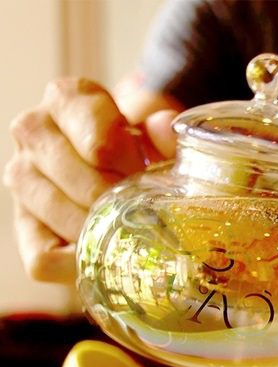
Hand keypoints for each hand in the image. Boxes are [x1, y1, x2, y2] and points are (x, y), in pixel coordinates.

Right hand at [3, 77, 176, 284]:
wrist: (116, 173)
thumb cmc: (138, 150)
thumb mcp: (156, 136)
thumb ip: (163, 134)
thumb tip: (164, 129)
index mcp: (66, 98)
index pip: (99, 138)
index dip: (130, 164)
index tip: (143, 171)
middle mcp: (32, 131)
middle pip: (81, 180)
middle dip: (120, 201)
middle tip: (143, 208)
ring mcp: (20, 178)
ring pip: (61, 215)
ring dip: (101, 231)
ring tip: (126, 229)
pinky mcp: (22, 225)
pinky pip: (44, 258)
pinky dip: (77, 264)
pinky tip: (101, 252)